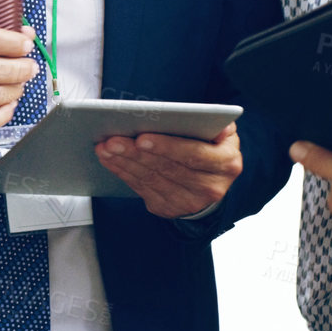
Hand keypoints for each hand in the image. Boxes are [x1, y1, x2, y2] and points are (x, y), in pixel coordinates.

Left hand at [94, 122, 241, 218]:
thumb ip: (219, 125)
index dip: (166, 147)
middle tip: (113, 140)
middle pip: (167, 169)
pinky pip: (142, 190)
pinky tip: (110, 160)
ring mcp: (188, 202)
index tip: (141, 138)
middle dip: (136, 154)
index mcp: (226, 164)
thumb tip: (213, 122)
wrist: (212, 182)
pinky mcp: (169, 208)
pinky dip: (123, 173)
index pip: (193, 155)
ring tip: (106, 147)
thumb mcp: (224, 134)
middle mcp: (210, 187)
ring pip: (151, 180)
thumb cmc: (212, 148)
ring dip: (125, 163)